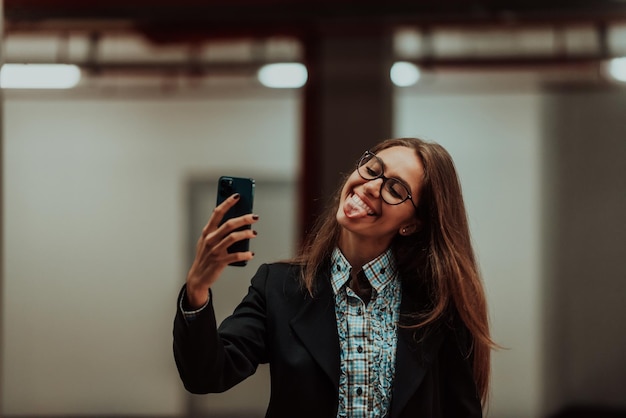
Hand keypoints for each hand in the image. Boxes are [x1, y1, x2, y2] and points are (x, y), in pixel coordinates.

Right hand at [185, 193, 258, 307]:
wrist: (198, 277)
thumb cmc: (205, 257)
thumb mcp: (208, 241)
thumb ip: (218, 230)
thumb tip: (236, 219)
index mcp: (207, 231)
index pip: (217, 213)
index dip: (227, 203)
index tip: (237, 196)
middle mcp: (210, 239)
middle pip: (229, 224)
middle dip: (243, 218)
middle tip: (254, 216)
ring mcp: (214, 250)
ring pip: (233, 238)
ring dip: (246, 234)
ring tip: (253, 233)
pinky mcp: (220, 262)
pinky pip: (235, 256)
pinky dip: (245, 254)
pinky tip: (251, 253)